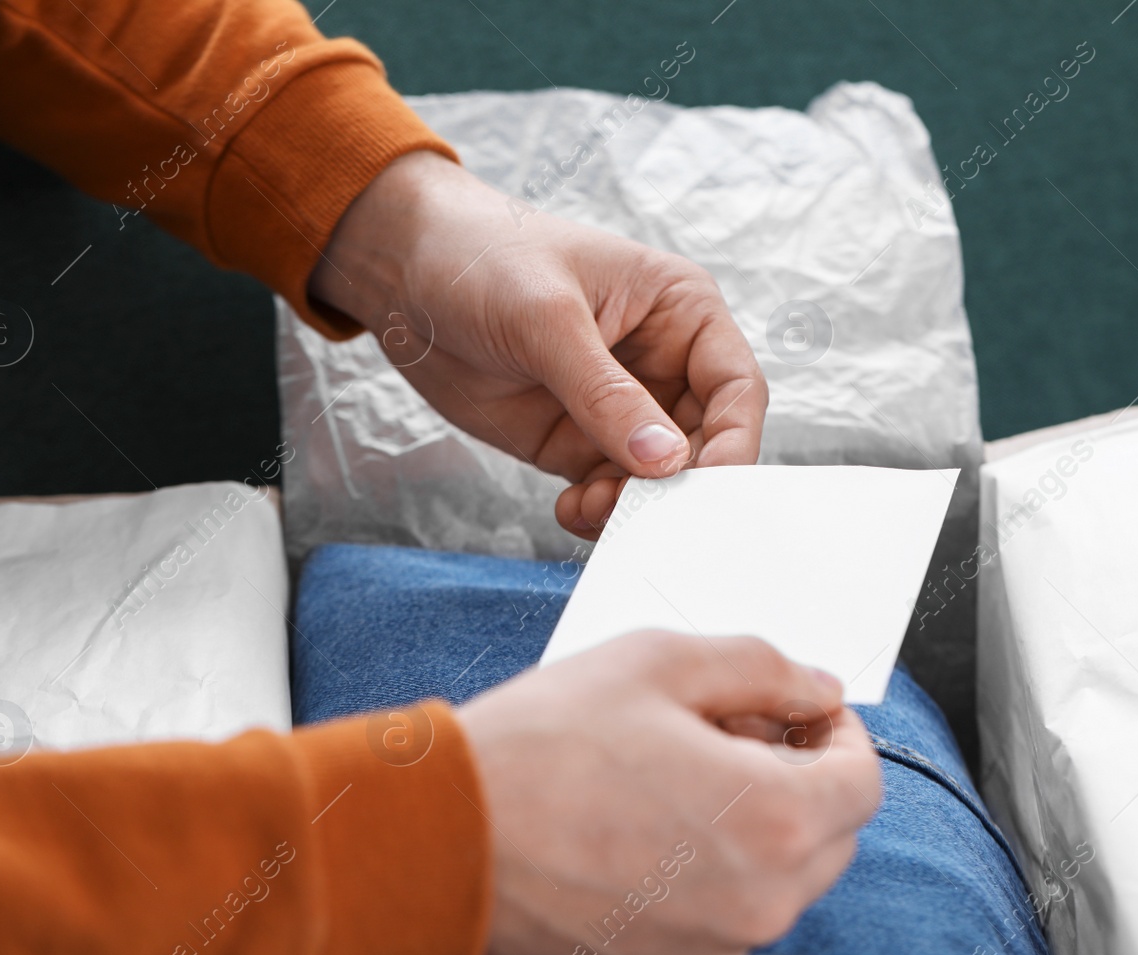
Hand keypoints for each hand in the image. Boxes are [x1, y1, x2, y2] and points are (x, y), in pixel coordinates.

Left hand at [312, 151, 766, 539]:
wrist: (402, 272)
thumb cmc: (481, 257)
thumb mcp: (546, 319)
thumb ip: (604, 393)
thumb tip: (664, 460)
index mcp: (679, 310)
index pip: (735, 386)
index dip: (734, 441)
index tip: (707, 486)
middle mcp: (661, 362)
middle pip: (705, 444)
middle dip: (679, 486)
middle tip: (643, 513)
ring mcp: (619, 406)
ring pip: (658, 478)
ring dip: (635, 505)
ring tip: (592, 509)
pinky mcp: (576, 440)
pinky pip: (610, 489)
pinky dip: (600, 511)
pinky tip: (571, 509)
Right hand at [453, 632, 881, 954]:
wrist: (433, 844)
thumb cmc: (533, 753)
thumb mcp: (656, 662)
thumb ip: (760, 666)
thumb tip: (814, 687)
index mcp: (775, 821)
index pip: (864, 780)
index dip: (840, 733)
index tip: (802, 711)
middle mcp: (758, 904)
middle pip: (828, 836)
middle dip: (797, 777)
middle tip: (727, 732)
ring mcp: (710, 951)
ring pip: (773, 882)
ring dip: (750, 828)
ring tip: (668, 778)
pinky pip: (718, 920)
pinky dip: (703, 876)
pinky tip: (637, 830)